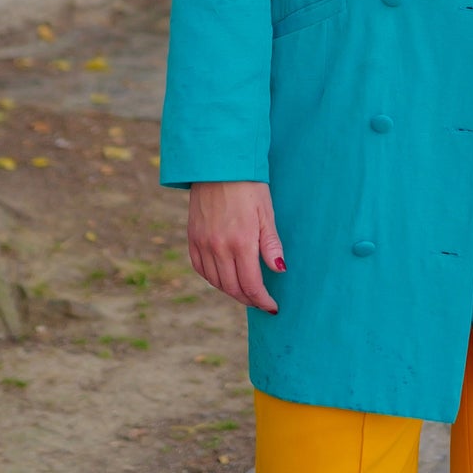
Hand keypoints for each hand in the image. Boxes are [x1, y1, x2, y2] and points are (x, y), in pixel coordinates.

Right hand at [188, 181, 284, 312]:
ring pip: (216, 282)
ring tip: (245, 292)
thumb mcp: (266, 212)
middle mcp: (218, 247)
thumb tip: (279, 270)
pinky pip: (200, 269)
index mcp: (240, 242)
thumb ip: (271, 244)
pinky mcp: (192, 238)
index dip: (262, 300)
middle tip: (261, 302)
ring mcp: (202, 244)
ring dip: (231, 291)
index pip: (251, 284)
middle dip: (249, 299)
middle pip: (233, 288)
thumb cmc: (248, 185)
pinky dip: (213, 279)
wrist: (218, 164)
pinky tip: (223, 278)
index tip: (272, 307)